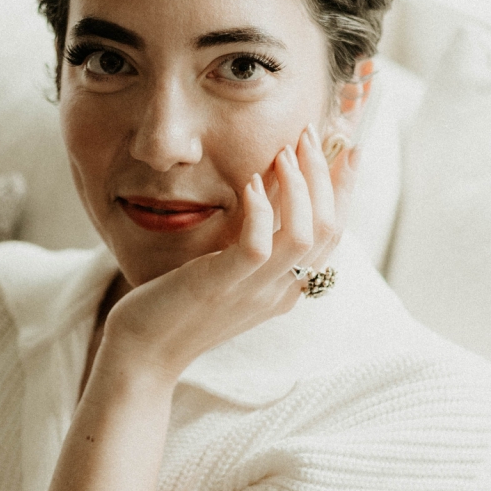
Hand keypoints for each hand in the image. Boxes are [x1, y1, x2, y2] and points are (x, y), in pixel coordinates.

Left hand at [102, 121, 342, 385]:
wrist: (143, 355)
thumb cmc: (176, 307)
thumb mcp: (226, 269)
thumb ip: (252, 237)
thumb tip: (271, 188)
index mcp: (284, 289)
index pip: (332, 236)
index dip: (344, 189)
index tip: (348, 149)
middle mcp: (278, 292)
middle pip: (329, 230)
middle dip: (326, 175)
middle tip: (310, 135)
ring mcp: (252, 292)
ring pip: (305, 235)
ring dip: (301, 186)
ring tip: (285, 151)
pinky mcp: (220, 286)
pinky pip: (257, 246)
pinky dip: (260, 209)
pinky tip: (250, 183)